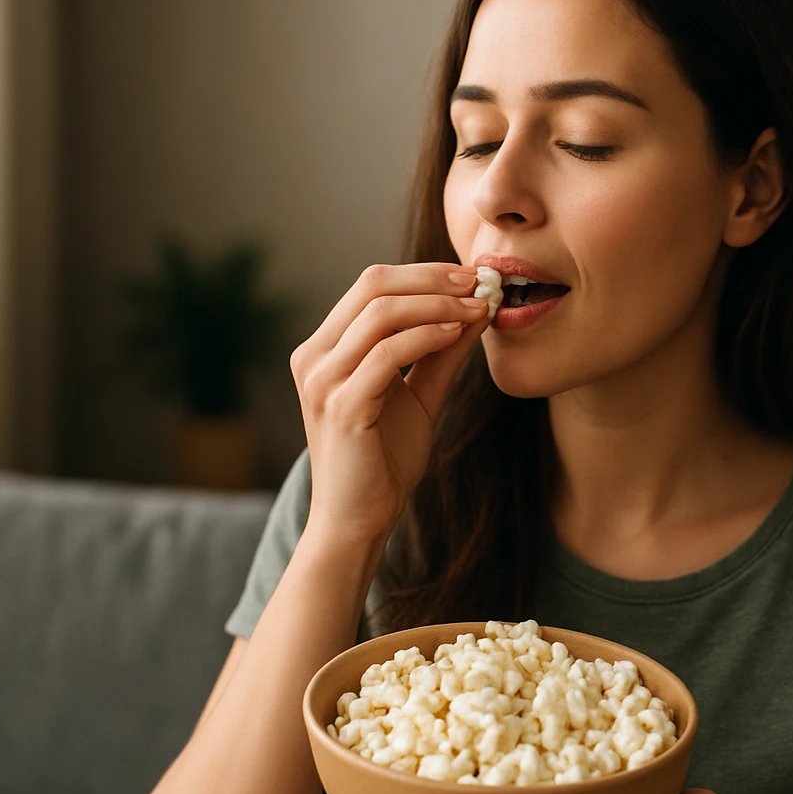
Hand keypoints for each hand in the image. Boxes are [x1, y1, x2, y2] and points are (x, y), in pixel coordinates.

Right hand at [289, 262, 489, 547]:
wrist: (359, 520)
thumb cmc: (383, 460)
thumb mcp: (418, 395)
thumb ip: (441, 352)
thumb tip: (477, 308)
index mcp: (324, 349)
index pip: (371, 284)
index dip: (424, 273)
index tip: (471, 276)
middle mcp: (314, 357)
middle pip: (372, 286)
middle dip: (432, 278)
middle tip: (479, 281)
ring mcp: (322, 381)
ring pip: (380, 314)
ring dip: (437, 304)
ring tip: (477, 308)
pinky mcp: (341, 406)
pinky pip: (386, 355)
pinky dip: (426, 337)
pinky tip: (456, 334)